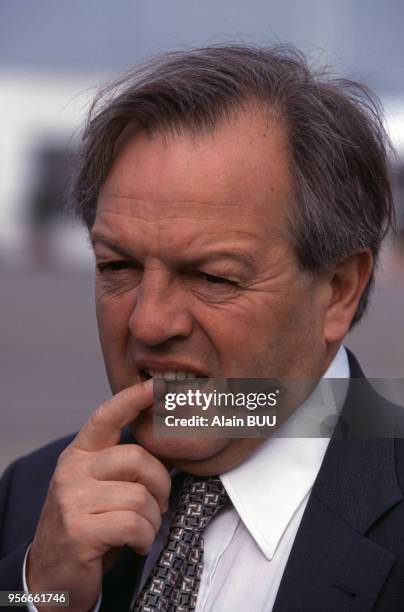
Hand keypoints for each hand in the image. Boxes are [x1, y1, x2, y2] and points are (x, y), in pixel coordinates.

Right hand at [26, 379, 170, 611]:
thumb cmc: (88, 524)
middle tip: (159, 504)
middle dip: (161, 484)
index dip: (133, 398)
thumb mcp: (101, 487)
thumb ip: (125, 465)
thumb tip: (169, 447)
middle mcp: (72, 470)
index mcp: (80, 454)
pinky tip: (134, 543)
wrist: (53, 574)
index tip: (158, 385)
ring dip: (153, 519)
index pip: (106, 416)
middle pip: (137, 458)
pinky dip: (144, 537)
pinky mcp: (80, 531)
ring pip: (140, 496)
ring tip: (143, 528)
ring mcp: (73, 500)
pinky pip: (134, 524)